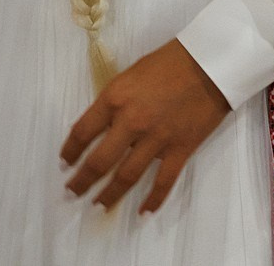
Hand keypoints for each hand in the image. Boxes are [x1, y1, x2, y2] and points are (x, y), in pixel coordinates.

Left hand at [60, 39, 230, 213]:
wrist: (209, 63)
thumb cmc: (168, 62)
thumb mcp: (129, 75)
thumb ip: (114, 102)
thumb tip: (101, 127)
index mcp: (114, 99)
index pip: (82, 132)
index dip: (70, 151)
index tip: (64, 162)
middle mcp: (130, 122)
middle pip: (99, 161)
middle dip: (82, 181)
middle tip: (72, 192)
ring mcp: (156, 139)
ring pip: (126, 176)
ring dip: (109, 195)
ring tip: (98, 205)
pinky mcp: (180, 150)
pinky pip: (163, 182)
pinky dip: (153, 200)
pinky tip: (142, 212)